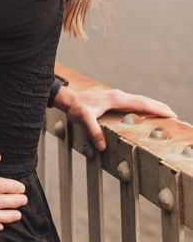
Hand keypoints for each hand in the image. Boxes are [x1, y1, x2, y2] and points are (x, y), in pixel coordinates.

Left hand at [54, 86, 176, 150]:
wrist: (68, 98)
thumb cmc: (76, 107)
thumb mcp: (84, 118)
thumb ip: (93, 131)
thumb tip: (102, 146)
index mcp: (116, 99)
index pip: (140, 103)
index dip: (156, 109)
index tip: (169, 113)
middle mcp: (118, 95)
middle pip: (143, 100)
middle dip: (159, 106)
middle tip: (173, 114)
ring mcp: (116, 96)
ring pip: (138, 100)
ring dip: (152, 105)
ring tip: (164, 112)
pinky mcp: (113, 99)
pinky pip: (133, 101)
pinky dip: (143, 105)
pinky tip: (145, 110)